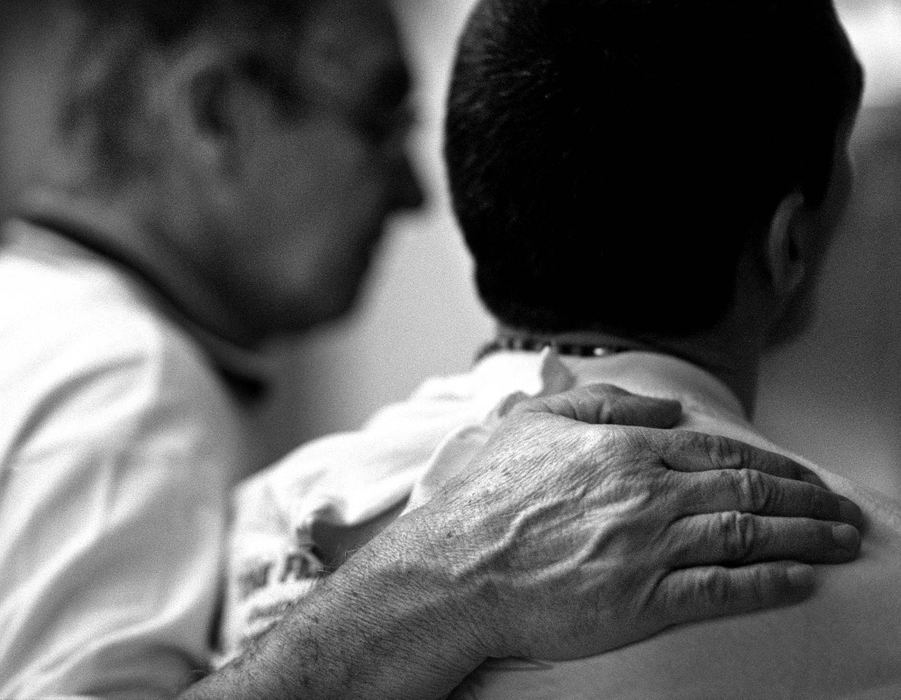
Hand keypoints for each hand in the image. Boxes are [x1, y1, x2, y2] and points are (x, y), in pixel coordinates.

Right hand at [399, 383, 861, 663]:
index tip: (803, 473)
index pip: (720, 451)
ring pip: (746, 534)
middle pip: (747, 489)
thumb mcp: (534, 421)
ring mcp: (648, 547)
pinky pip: (722, 590)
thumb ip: (602, 403)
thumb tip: (666, 407)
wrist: (459, 566)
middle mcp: (648, 492)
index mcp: (625, 448)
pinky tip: (799, 580)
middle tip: (843, 511)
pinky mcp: (642, 600)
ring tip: (841, 541)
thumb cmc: (491, 494)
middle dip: (806, 499)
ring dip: (804, 536)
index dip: (772, 462)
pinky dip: (768, 583)